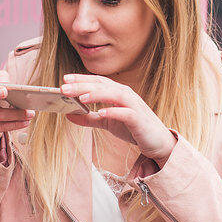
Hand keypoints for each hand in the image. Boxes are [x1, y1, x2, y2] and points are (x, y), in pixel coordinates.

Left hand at [60, 74, 176, 165]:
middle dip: (82, 85)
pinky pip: (126, 113)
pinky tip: (101, 113)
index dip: (82, 79)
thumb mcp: (107, 123)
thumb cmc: (133, 129)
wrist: (158, 143)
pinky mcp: (140, 120)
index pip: (98, 81)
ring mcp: (134, 106)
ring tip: (81, 97)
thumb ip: (89, 119)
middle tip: (64, 87)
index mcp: (118, 93)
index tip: (64, 79)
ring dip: (97, 94)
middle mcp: (126, 95)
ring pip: (114, 94)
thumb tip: (68, 116)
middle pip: (103, 85)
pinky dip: (114, 111)